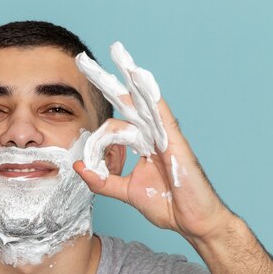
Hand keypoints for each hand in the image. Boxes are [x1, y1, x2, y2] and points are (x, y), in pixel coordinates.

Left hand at [74, 43, 233, 242]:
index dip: (94, 143)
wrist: (193, 221)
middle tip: (82, 59)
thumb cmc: (168, 204)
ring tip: (116, 51)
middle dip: (103, 80)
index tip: (87, 163)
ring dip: (128, 74)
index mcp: (141, 142)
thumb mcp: (126, 192)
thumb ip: (102, 181)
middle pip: (124, 100)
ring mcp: (163, 133)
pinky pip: (160, 111)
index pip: (111, 128)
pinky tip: (139, 76)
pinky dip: (150, 93)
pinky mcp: (174, 139)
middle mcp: (151, 132)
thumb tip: (79, 168)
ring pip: (142, 98)